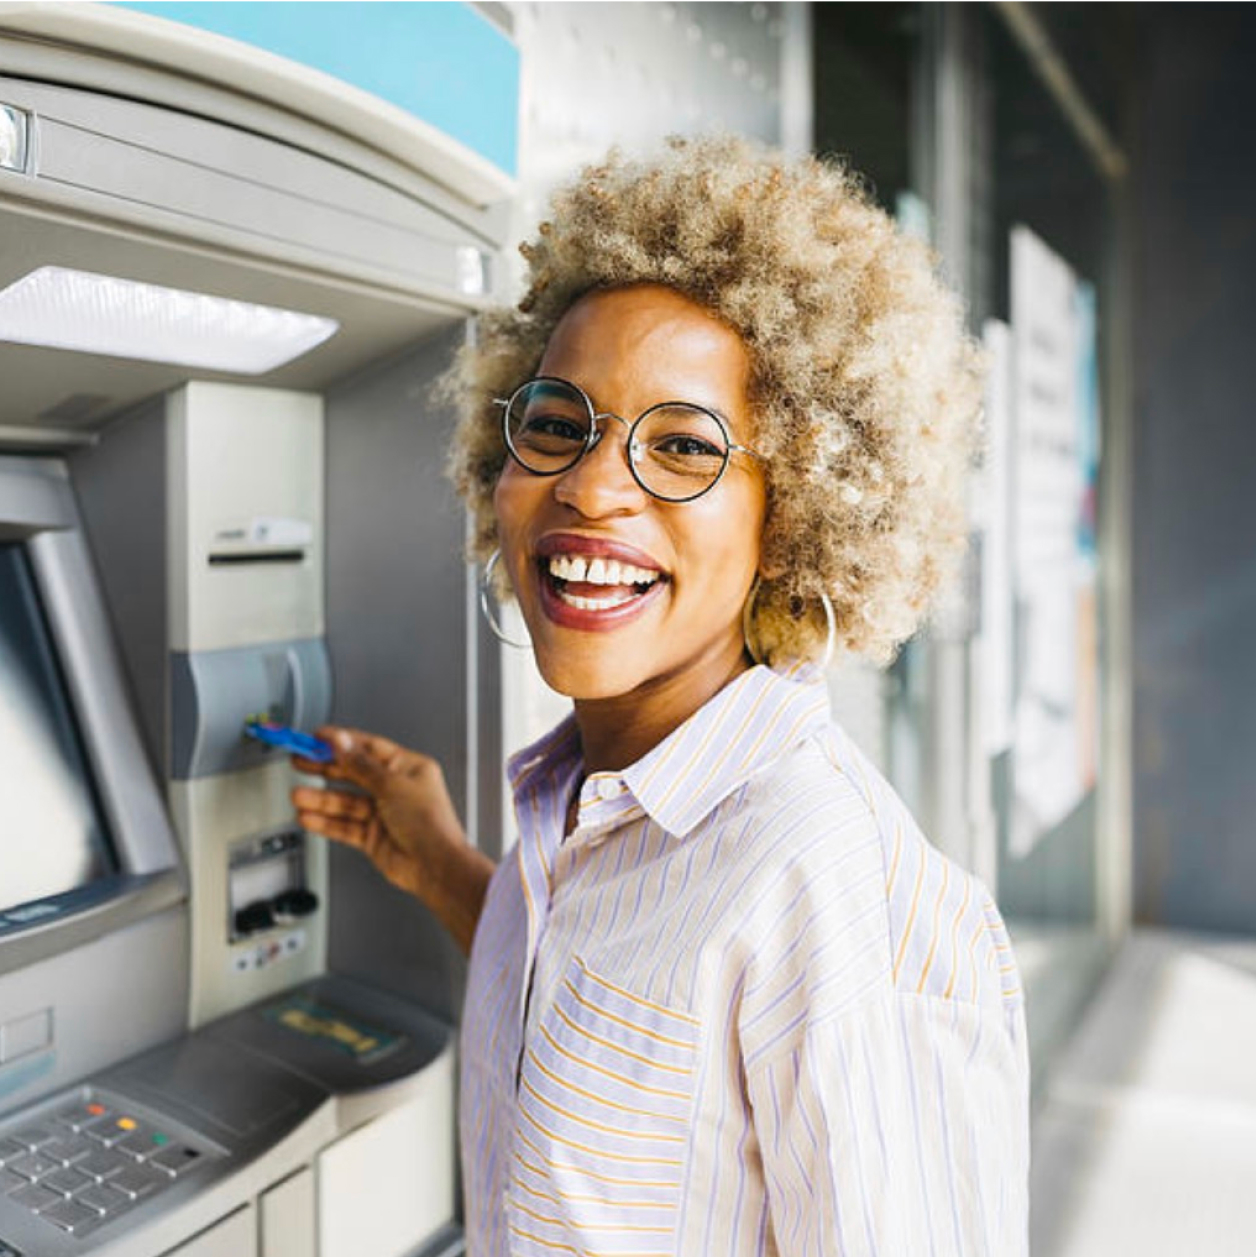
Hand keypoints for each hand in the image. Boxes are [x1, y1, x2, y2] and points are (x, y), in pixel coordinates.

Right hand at [291, 727, 493, 952]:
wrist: (434, 865)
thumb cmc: (430, 822)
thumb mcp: (392, 785)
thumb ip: (361, 765)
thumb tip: (341, 742)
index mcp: (407, 767)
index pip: (368, 747)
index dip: (342, 742)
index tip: (317, 737)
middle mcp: (394, 788)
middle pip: (353, 773)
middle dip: (325, 767)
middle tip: (300, 761)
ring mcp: (382, 813)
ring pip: (345, 802)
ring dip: (320, 798)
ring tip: (298, 795)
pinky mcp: (372, 836)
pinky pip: (344, 825)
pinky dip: (325, 822)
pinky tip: (308, 817)